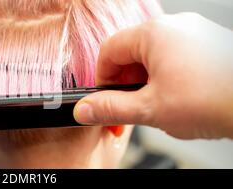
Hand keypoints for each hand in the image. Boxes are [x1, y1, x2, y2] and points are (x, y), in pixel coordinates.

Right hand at [74, 13, 232, 138]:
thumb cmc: (214, 101)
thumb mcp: (150, 109)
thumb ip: (111, 108)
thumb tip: (85, 109)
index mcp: (155, 34)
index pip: (109, 50)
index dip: (102, 78)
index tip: (103, 98)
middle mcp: (175, 26)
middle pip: (131, 53)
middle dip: (125, 84)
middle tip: (129, 109)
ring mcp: (195, 33)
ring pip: (154, 56)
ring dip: (146, 82)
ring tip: (156, 106)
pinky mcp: (209, 44)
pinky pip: (176, 56)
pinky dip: (168, 76)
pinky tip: (177, 97)